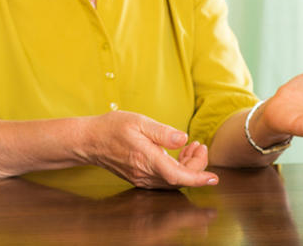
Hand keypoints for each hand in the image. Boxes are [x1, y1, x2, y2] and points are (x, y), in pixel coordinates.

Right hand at [81, 111, 218, 188]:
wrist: (89, 141)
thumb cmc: (111, 128)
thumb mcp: (138, 121)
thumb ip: (162, 131)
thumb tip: (183, 138)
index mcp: (146, 159)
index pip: (177, 176)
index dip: (198, 178)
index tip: (213, 178)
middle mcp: (144, 173)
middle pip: (179, 179)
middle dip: (196, 165)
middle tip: (200, 146)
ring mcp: (141, 178)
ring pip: (173, 181)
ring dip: (187, 167)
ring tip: (192, 147)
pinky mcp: (139, 178)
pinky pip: (164, 179)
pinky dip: (176, 170)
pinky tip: (178, 155)